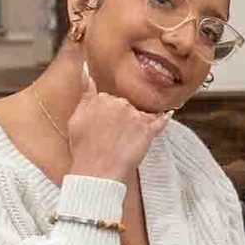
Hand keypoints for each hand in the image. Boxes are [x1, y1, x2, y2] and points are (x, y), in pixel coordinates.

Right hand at [67, 64, 169, 183]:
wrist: (97, 170)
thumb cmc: (84, 148)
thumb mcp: (76, 118)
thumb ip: (84, 95)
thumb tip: (86, 73)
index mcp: (102, 98)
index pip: (108, 99)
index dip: (105, 113)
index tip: (103, 125)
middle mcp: (121, 104)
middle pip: (124, 105)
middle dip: (120, 117)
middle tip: (111, 136)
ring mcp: (136, 117)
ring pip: (139, 113)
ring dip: (136, 122)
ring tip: (125, 140)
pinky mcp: (148, 131)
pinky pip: (160, 120)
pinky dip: (164, 117)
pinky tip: (167, 114)